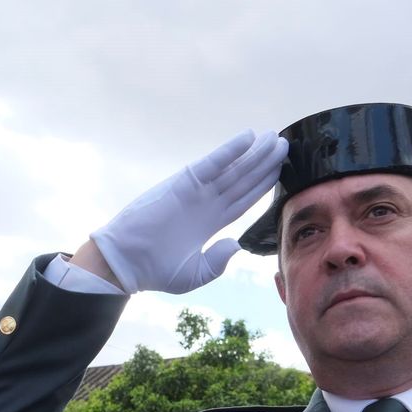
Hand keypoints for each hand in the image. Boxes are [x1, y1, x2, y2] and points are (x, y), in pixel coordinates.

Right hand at [88, 130, 287, 293]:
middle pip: (243, 180)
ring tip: (275, 139)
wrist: (126, 262)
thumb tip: (236, 244)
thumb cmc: (155, 271)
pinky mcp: (184, 183)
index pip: (244, 200)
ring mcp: (196, 191)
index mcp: (210, 224)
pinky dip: (229, 150)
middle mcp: (206, 204)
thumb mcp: (195, 274)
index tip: (281, 172)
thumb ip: (218, 262)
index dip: (263, 186)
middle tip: (285, 145)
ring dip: (254, 153)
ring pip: (233, 168)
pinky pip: (212, 163)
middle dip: (264, 164)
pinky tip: (248, 137)